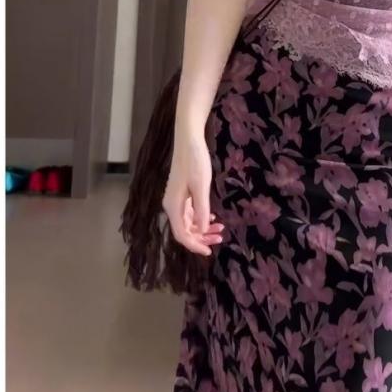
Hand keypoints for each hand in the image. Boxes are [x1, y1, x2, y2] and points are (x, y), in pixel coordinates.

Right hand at [162, 136, 223, 255]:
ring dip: (203, 228)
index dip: (195, 245)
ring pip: (188, 222)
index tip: (209, 252)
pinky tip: (212, 218)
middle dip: (202, 237)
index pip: (181, 235)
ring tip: (220, 229)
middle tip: (220, 238)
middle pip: (185, 230)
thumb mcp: (201, 186)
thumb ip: (201, 209)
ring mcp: (176, 199)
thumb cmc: (195, 161)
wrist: (189, 140)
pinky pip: (189, 212)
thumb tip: (202, 230)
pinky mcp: (182, 192)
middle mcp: (171, 205)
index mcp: (172, 206)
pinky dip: (200, 217)